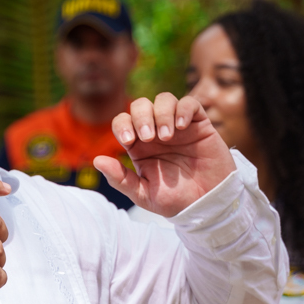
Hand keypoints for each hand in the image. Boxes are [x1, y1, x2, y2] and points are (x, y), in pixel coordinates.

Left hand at [93, 93, 236, 217]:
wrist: (207, 204)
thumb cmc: (174, 200)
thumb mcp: (143, 194)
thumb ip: (120, 178)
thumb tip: (97, 161)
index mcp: (138, 145)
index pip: (122, 121)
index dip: (122, 125)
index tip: (128, 141)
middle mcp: (156, 131)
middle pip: (141, 105)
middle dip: (141, 117)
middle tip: (149, 137)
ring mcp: (177, 125)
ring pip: (164, 99)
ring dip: (161, 113)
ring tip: (167, 136)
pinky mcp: (199, 124)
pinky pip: (190, 104)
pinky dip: (183, 110)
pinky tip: (182, 127)